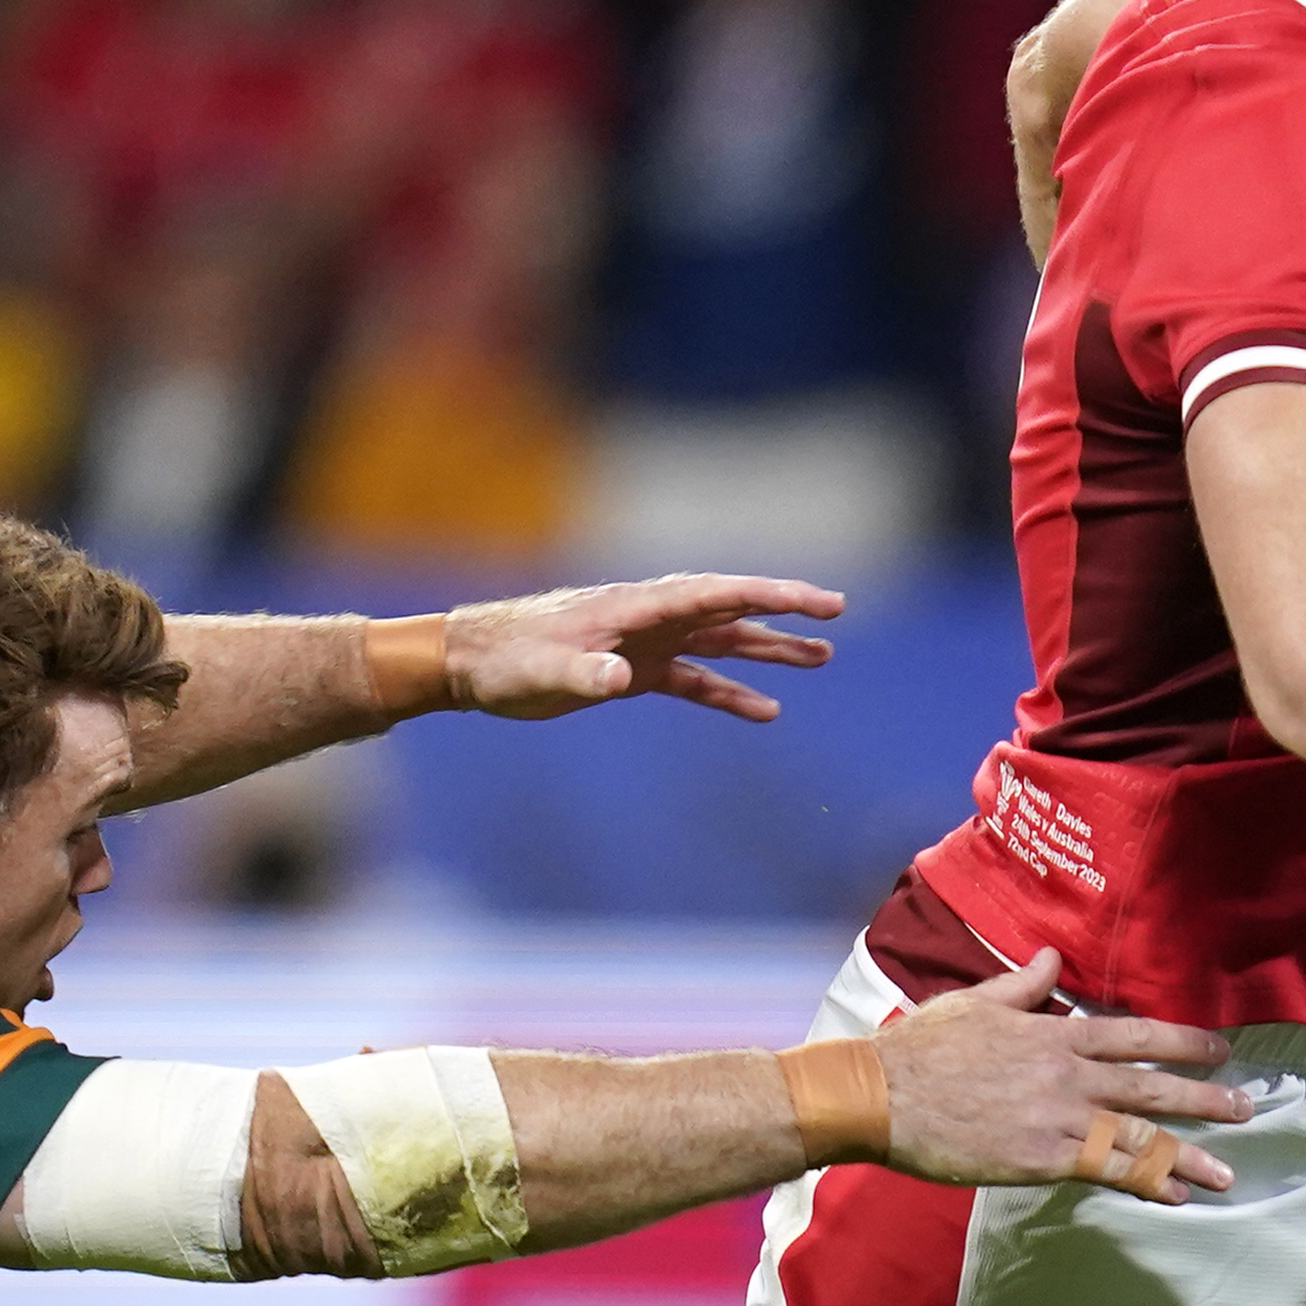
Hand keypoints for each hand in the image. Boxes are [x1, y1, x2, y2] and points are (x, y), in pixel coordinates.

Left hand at [439, 573, 842, 723]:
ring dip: (767, 649)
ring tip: (820, 657)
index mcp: (636, 607)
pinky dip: (728, 693)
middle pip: (729, 608)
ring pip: (720, 641)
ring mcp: (645, 643)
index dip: (767, 595)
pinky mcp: (633, 671)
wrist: (471, 664)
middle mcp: (649, 618)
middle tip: (835, 614)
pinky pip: (694, 680)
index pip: (714, 593)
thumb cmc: (504, 660)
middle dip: (783, 610)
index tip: (814, 601)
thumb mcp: (540, 671)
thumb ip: (584, 673)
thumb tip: (620, 676)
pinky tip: (764, 712)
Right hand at [872, 951, 1245, 1204]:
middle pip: (1151, 1086)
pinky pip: (1107, 1171)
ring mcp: (1059, 1118)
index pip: (1135, 1034)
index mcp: (1054, 1033)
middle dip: (1204, 1098)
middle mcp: (1068, 1073)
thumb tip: (1053, 958)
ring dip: (1188, 1153)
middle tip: (1246, 1109)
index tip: (1219, 1051)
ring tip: (1226, 1172)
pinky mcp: (1042, 1159)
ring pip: (1139, 1135)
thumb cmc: (921, 1049)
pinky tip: (1175, 1194)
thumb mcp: (976, 1002)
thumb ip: (1024, 985)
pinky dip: (1145, 1182)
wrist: (882, 1096)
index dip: (1182, 1042)